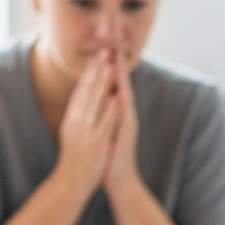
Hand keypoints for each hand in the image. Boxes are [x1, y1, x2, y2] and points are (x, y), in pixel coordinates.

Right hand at [53, 49, 118, 197]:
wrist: (70, 183)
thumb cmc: (73, 161)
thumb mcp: (71, 136)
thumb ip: (76, 121)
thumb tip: (79, 106)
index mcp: (71, 120)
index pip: (80, 92)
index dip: (88, 75)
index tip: (95, 59)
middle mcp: (76, 123)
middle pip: (86, 93)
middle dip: (95, 72)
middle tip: (102, 53)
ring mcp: (86, 132)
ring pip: (95, 104)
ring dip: (102, 85)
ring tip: (110, 67)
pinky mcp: (96, 143)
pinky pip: (104, 124)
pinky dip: (110, 110)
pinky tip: (116, 98)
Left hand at [102, 51, 141, 192]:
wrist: (119, 179)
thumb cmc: (108, 156)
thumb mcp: (103, 129)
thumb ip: (102, 114)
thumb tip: (97, 100)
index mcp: (115, 111)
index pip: (112, 85)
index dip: (108, 67)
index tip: (104, 49)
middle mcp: (124, 114)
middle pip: (121, 85)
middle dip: (116, 65)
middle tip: (113, 45)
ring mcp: (126, 124)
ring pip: (124, 97)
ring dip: (122, 80)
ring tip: (118, 61)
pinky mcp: (126, 136)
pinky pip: (124, 119)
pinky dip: (122, 107)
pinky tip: (122, 95)